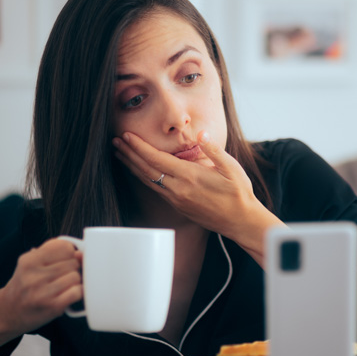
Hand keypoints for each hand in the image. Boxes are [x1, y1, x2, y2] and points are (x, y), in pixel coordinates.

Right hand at [1, 239, 82, 334]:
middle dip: (72, 269)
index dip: (69, 254)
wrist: (6, 313)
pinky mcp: (52, 306)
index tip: (64, 261)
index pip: (65, 247)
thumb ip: (54, 254)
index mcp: (28, 260)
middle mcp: (33, 275)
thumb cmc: (24, 287)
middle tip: (61, 278)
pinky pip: (77, 292)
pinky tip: (66, 296)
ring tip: (62, 288)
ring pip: (76, 277)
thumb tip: (81, 254)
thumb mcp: (31, 264)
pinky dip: (76, 293)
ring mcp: (42, 292)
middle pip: (73, 263)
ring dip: (74, 283)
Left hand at [113, 130, 284, 263]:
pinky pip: (155, 189)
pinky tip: (140, 170)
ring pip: (148, 181)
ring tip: (121, 154)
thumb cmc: (239, 193)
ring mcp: (177, 200)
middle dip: (129, 154)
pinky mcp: (178, 206)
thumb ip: (214, 149)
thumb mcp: (231, 168)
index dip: (139, 147)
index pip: (156, 159)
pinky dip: (143, 177)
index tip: (127, 135)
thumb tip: (201, 134)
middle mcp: (178, 189)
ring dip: (132, 166)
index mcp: (190, 177)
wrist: (241, 221)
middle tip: (116, 142)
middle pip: (145, 169)